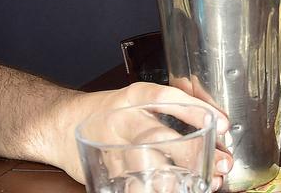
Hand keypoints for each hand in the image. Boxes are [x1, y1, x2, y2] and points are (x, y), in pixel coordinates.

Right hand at [47, 82, 232, 189]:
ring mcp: (109, 144)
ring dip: (177, 176)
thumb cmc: (108, 113)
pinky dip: (149, 188)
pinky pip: (128, 182)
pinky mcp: (100, 168)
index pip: (170, 98)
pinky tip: (167, 190)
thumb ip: (169, 114)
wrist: (57, 124)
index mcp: (135, 97)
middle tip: (222, 163)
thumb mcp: (136, 103)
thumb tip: (214, 134)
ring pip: (145, 163)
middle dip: (195, 152)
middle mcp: (122, 117)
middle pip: (160, 135)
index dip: (198, 110)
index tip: (223, 124)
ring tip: (203, 184)